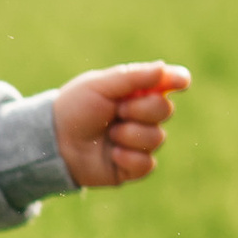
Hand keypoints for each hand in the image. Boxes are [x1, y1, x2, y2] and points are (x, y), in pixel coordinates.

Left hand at [52, 59, 191, 188]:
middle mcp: (141, 116)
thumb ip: (135, 77)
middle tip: (117, 111)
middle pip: (165, 110)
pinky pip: (148, 164)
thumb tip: (165, 69)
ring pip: (158, 138)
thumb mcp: (101, 85)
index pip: (166, 84)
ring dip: (131, 135)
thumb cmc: (75, 108)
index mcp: (135, 92)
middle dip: (141, 110)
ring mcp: (139, 142)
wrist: (54, 142)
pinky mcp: (134, 167)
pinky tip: (113, 155)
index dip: (177, 80)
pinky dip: (129, 158)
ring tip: (109, 134)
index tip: (182, 81)